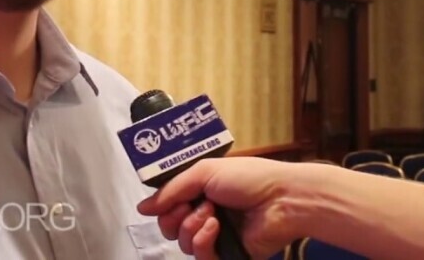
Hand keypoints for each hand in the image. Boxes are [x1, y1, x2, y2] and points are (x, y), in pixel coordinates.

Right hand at [137, 157, 323, 258]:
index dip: (165, 205)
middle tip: (190, 206)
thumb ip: (171, 190)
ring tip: (212, 214)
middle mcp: (206, 213)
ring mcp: (216, 236)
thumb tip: (142, 208)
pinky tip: (215, 228)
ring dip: (192, 226)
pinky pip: (200, 257)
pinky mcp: (226, 255)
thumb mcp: (205, 171)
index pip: (169, 205)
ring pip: (183, 243)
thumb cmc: (248, 178)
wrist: (282, 199)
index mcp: (202, 191)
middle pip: (170, 227)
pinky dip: (202, 242)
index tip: (172, 199)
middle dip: (174, 216)